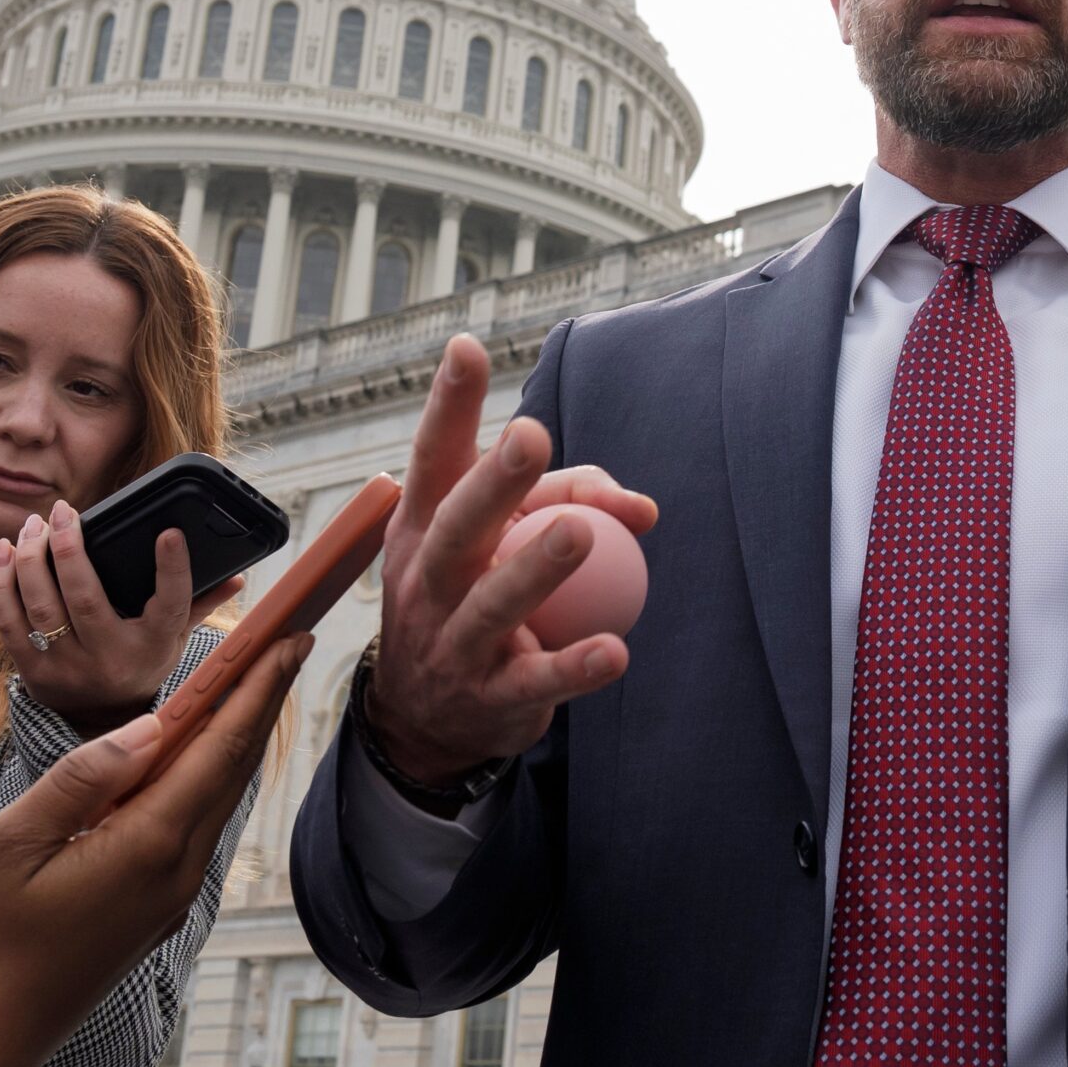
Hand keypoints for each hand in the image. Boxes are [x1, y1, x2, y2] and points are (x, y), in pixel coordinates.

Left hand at [0, 500, 242, 734]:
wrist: (97, 724)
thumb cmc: (139, 665)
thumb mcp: (174, 640)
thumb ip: (200, 604)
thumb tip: (237, 576)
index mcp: (152, 648)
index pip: (171, 605)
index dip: (173, 568)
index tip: (168, 533)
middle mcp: (109, 659)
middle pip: (84, 597)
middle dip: (70, 547)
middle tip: (64, 511)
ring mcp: (66, 668)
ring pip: (40, 605)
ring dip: (31, 558)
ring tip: (33, 525)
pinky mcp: (31, 671)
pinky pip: (8, 621)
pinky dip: (2, 583)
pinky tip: (5, 552)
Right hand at [0, 633, 309, 1066]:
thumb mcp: (12, 844)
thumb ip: (83, 778)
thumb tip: (150, 726)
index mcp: (148, 845)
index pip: (221, 747)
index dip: (258, 688)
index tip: (290, 638)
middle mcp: (176, 870)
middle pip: (234, 769)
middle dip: (264, 703)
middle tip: (288, 645)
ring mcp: (170, 896)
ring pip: (219, 800)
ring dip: (239, 741)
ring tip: (254, 687)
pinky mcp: (154, 911)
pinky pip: (197, 829)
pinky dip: (210, 781)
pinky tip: (202, 760)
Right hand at [366, 334, 657, 790]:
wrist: (426, 719)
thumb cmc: (475, 598)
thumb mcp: (501, 544)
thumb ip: (570, 503)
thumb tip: (643, 509)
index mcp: (424, 529)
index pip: (434, 459)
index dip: (448, 405)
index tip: (467, 347)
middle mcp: (429, 580)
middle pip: (458, 525)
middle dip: (493, 480)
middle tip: (531, 433)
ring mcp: (452, 642)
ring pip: (493, 603)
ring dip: (536, 567)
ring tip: (580, 533)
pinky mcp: (490, 697)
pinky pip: (537, 681)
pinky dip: (575, 666)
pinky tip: (615, 652)